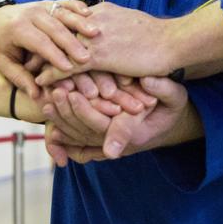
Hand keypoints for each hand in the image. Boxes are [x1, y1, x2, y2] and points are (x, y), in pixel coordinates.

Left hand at [0, 0, 99, 98]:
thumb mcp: (3, 63)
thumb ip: (20, 78)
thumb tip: (36, 95)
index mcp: (17, 28)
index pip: (39, 43)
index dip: (55, 55)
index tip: (70, 67)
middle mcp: (30, 14)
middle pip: (54, 27)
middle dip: (72, 43)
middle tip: (87, 57)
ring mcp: (41, 5)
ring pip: (63, 13)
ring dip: (80, 23)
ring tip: (96, 34)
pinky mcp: (49, 2)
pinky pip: (65, 3)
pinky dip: (77, 7)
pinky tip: (91, 15)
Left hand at [35, 3, 173, 85]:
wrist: (173, 42)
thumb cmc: (158, 37)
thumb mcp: (132, 25)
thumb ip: (116, 27)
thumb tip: (110, 33)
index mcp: (103, 11)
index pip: (70, 16)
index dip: (55, 28)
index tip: (42, 37)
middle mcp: (95, 19)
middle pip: (58, 27)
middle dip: (41, 39)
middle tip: (26, 50)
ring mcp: (96, 36)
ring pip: (58, 46)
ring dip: (41, 57)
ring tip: (27, 68)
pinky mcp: (99, 55)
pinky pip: (67, 64)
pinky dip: (52, 73)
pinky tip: (41, 81)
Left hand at [44, 76, 193, 165]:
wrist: (170, 125)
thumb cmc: (172, 107)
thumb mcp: (175, 96)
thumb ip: (162, 88)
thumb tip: (147, 78)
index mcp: (135, 132)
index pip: (103, 126)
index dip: (85, 111)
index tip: (71, 93)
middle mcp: (118, 144)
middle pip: (84, 133)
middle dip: (67, 113)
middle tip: (52, 92)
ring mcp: (109, 145)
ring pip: (78, 137)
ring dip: (61, 120)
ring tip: (47, 99)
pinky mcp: (102, 143)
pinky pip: (78, 144)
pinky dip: (63, 135)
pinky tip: (50, 118)